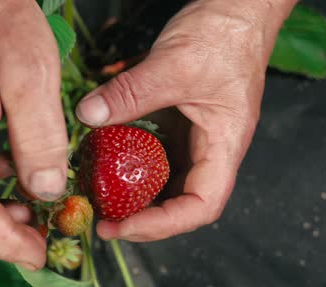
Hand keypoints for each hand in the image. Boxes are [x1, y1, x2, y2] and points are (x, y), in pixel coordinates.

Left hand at [76, 0, 296, 240]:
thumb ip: (130, 93)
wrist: (238, 8)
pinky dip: (130, 159)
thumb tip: (88, 115)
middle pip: (181, 199)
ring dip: (134, 192)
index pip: (202, 205)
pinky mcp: (180, 121)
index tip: (124, 226)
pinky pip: (155, 150)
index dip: (164, 224)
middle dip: (142, 215)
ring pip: (166, 178)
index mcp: (224, 145)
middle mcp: (211, 148)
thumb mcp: (173, 65)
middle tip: (102, 217)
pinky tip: (105, 156)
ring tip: (99, 195)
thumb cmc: (225, 36)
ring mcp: (194, 136)